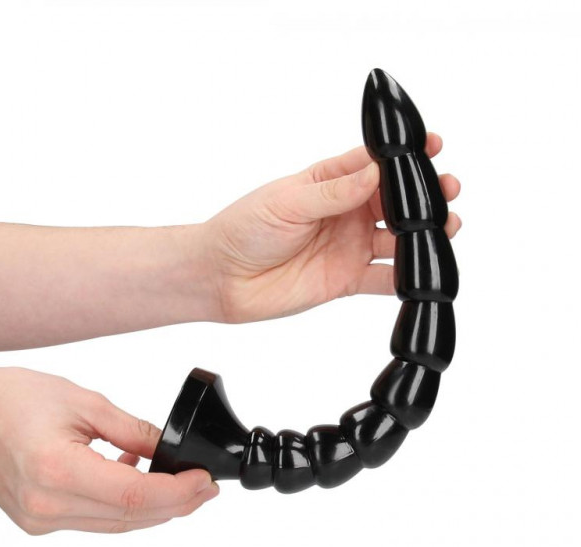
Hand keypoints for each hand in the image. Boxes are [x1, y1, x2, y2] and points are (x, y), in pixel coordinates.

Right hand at [0, 366, 217, 534]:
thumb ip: (133, 431)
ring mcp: (41, 519)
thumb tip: (169, 449)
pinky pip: (96, 519)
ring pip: (117, 523)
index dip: (177, 492)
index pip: (134, 495)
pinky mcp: (40, 520)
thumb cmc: (16, 398)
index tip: (205, 481)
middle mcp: (47, 506)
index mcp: (57, 471)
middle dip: (177, 503)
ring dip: (156, 508)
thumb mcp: (85, 403)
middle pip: (130, 516)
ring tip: (185, 487)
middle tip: (206, 488)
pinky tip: (140, 479)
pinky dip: (126, 505)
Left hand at [204, 134, 460, 322]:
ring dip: (424, 235)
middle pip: (396, 202)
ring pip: (398, 240)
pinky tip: (421, 272)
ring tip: (444, 228)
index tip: (432, 146)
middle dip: (424, 196)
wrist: (222, 277)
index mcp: (330, 183)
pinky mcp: (346, 280)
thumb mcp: (287, 202)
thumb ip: (333, 192)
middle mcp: (345, 213)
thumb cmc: (244, 228)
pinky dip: (404, 277)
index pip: (375, 164)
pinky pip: (382, 279)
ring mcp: (349, 247)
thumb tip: (375, 172)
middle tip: (446, 190)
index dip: (405, 157)